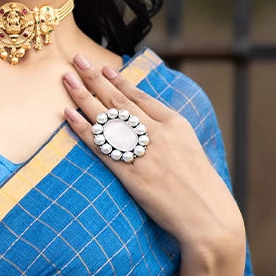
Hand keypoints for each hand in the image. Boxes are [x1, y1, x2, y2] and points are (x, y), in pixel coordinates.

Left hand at [62, 56, 245, 253]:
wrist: (207, 216)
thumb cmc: (200, 187)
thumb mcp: (191, 149)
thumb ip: (170, 133)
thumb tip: (150, 123)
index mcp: (175, 124)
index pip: (140, 97)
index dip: (119, 81)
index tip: (104, 68)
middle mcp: (157, 132)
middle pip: (119, 100)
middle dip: (95, 78)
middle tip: (78, 59)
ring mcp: (142, 151)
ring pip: (107, 117)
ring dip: (83, 95)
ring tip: (67, 78)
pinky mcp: (130, 173)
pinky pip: (100, 145)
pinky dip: (83, 128)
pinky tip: (68, 114)